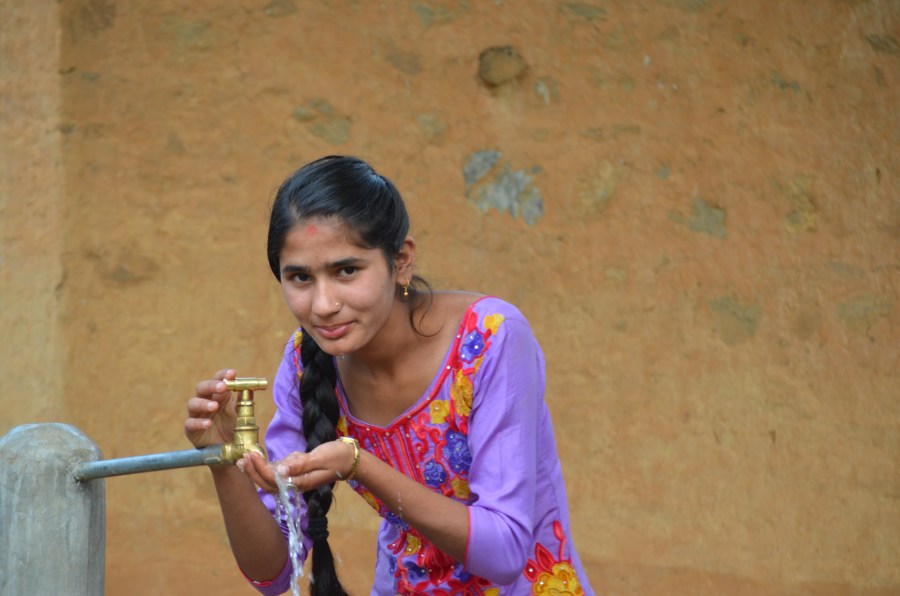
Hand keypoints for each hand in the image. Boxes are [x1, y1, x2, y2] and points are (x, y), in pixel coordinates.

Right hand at [184, 368, 237, 447]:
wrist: (230, 451)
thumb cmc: (234, 428)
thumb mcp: (242, 414)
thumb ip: (244, 401)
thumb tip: (250, 387)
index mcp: (219, 395)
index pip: (218, 379)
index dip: (223, 375)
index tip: (233, 373)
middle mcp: (206, 401)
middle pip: (202, 387)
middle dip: (212, 385)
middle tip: (223, 387)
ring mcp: (197, 415)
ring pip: (193, 403)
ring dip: (203, 403)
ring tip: (214, 406)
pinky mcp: (191, 430)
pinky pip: (190, 423)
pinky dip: (198, 422)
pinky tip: (208, 424)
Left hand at [239, 440, 355, 493]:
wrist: (349, 459)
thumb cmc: (336, 457)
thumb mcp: (319, 458)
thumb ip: (300, 465)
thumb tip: (280, 470)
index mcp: (300, 482)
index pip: (274, 479)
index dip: (260, 469)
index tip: (251, 455)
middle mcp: (295, 484)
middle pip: (268, 483)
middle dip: (253, 472)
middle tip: (242, 458)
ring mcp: (295, 480)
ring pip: (270, 480)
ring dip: (256, 471)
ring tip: (244, 459)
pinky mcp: (296, 473)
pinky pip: (277, 474)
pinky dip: (265, 467)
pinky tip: (257, 459)